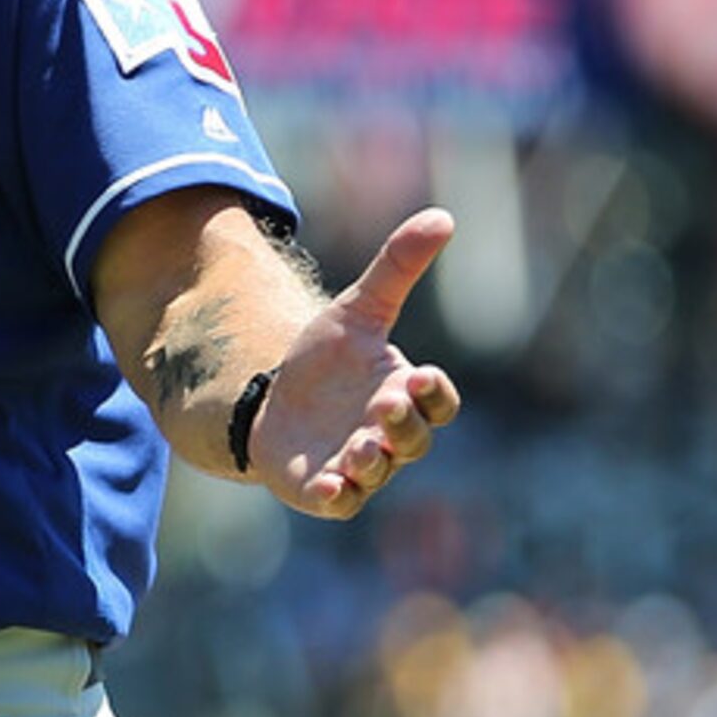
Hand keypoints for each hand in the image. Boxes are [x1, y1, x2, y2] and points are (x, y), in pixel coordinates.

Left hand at [253, 208, 463, 518]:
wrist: (273, 398)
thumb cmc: (326, 360)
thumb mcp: (357, 309)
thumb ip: (396, 268)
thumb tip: (444, 216)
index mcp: (405, 394)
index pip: (438, 402)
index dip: (436, 394)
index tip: (423, 374)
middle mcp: (389, 435)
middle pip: (412, 440)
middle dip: (402, 426)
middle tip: (384, 406)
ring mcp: (358, 465)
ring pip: (377, 472)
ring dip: (372, 461)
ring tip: (358, 447)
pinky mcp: (323, 487)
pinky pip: (338, 500)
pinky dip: (337, 495)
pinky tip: (329, 484)